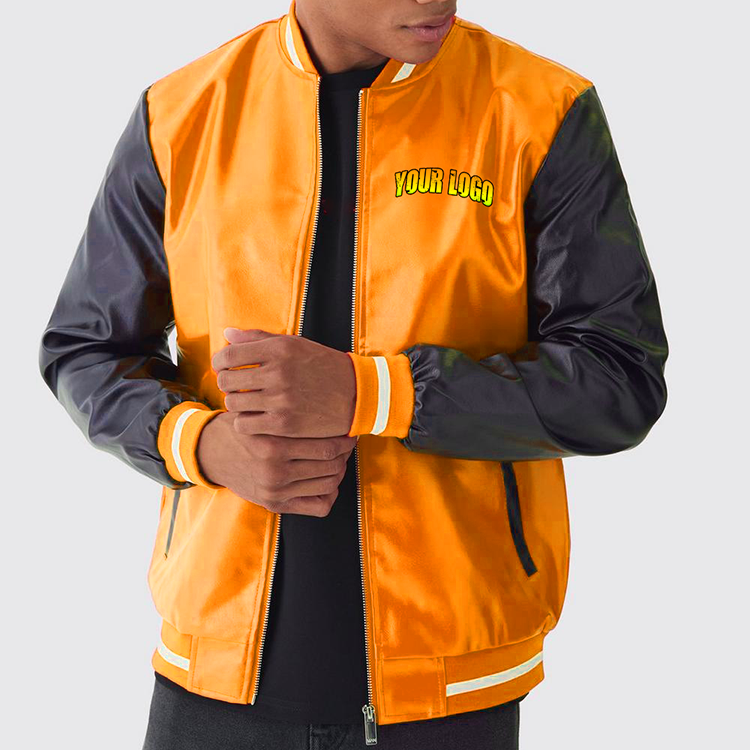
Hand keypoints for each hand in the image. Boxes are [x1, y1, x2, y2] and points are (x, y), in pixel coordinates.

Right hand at [196, 412, 356, 516]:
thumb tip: (332, 408)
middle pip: (331, 465)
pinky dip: (330, 494)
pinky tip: (328, 480)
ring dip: (340, 471)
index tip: (349, 430)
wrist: (211, 452)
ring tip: (340, 458)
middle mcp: (274, 472)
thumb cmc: (243, 426)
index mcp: (273, 446)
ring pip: (329, 484)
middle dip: (345, 453)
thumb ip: (287, 412)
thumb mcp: (259, 413)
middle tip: (348, 442)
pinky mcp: (275, 505)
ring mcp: (275, 491)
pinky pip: (319, 507)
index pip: (327, 446)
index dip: (345, 439)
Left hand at [212, 328, 356, 438]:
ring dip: (236, 403)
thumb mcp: (294, 344)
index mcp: (280, 348)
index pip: (229, 355)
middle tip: (236, 386)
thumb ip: (258, 338)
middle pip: (227, 380)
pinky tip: (255, 418)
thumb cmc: (322, 366)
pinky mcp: (284, 424)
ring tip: (247, 402)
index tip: (223, 368)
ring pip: (234, 403)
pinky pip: (245, 424)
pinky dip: (245, 422)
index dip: (219, 362)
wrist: (355, 395)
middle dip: (226, 383)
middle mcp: (279, 372)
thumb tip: (226, 334)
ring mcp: (281, 399)